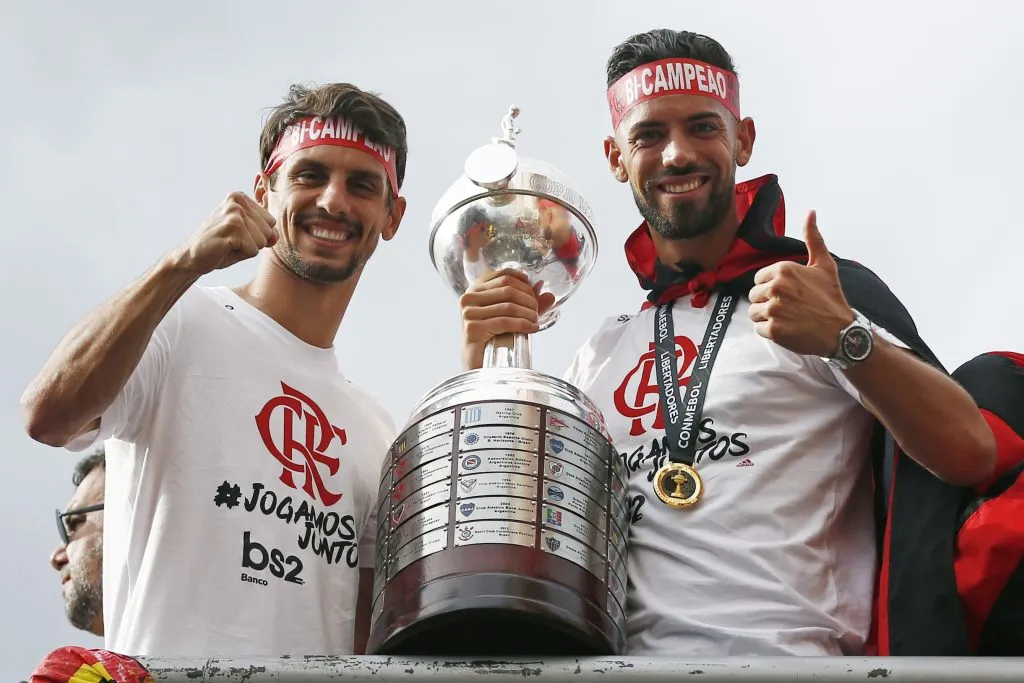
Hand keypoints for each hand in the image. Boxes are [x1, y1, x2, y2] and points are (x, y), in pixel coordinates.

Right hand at [173, 192, 277, 274]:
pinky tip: (224, 248)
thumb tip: (275, 235)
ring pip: (262, 241)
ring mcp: (234, 212)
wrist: (191, 256)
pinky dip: (241, 255)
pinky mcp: (231, 227)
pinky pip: (253, 250)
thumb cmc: (220, 245)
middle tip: (231, 241)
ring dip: (246, 249)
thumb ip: (266, 233)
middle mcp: (237, 201)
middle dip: (253, 242)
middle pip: (268, 231)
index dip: (256, 235)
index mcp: (241, 198)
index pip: (271, 222)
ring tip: (228, 244)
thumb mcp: (247, 236)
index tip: (236, 235)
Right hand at [459, 269, 554, 369]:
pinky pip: (505, 322)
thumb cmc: (494, 340)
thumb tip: (549, 295)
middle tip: (537, 312)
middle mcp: (468, 298)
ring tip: (535, 321)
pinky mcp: (472, 328)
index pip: (504, 275)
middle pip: (508, 288)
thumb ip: (528, 305)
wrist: (479, 366)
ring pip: (508, 305)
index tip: (534, 295)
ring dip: (528, 313)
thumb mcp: (511, 316)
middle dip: (529, 299)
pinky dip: (523, 324)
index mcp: (475, 289)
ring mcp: (468, 313)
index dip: (524, 283)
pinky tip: (532, 328)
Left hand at [748, 210, 854, 356]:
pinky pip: (758, 329)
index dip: (770, 287)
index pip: (759, 278)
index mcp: (784, 270)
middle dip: (767, 302)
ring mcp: (774, 309)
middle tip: (788, 307)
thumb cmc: (831, 298)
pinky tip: (786, 329)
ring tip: (786, 318)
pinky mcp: (774, 330)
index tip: (787, 293)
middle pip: (753, 295)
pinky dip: (769, 331)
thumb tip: (810, 212)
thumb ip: (813, 239)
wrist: (842, 331)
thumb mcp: (824, 265)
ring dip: (766, 317)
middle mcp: (776, 287)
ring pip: (754, 312)